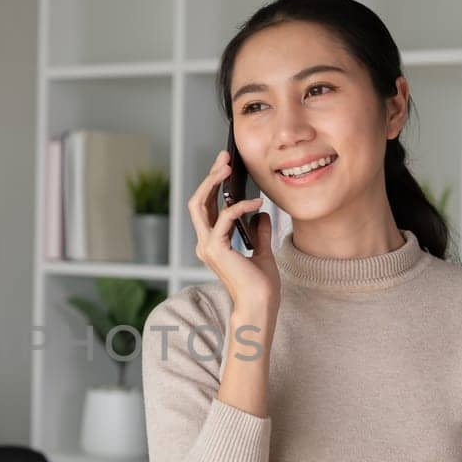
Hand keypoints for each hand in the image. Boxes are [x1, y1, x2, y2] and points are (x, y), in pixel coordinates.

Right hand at [188, 149, 278, 314]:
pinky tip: (256, 203)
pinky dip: (239, 206)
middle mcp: (205, 243)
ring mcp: (207, 246)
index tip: (226, 167)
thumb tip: (262, 214)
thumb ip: (260, 232)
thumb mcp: (263, 252)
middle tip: (224, 157)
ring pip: (200, 204)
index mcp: (213, 244)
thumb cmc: (261, 286)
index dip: (213, 185)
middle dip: (209, 176)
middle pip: (198, 201)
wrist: (261, 305)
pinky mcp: (216, 248)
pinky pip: (224, 218)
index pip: (207, 207)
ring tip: (229, 167)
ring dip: (213, 182)